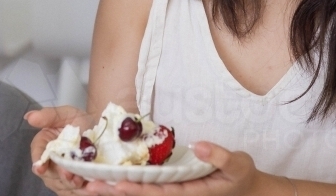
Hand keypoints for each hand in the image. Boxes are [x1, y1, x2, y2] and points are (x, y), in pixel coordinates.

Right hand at [27, 105, 95, 194]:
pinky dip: (81, 192)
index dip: (39, 162)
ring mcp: (59, 177)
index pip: (38, 155)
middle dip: (61, 176)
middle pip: (50, 174)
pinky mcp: (71, 186)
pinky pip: (72, 193)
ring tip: (83, 182)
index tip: (41, 168)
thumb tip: (29, 117)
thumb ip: (48, 115)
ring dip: (72, 186)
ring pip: (62, 186)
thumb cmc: (78, 121)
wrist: (99, 131)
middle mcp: (48, 164)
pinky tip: (90, 189)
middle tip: (71, 175)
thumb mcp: (66, 114)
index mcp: (43, 145)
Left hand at [83, 142, 261, 195]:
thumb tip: (196, 144)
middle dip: (116, 191)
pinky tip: (112, 180)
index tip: (116, 185)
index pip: (158, 193)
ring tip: (89, 185)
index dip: (137, 190)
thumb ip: (219, 155)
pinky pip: (148, 185)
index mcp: (190, 193)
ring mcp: (174, 190)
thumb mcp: (238, 164)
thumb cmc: (243, 177)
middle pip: (143, 195)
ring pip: (142, 192)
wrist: (247, 188)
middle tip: (88, 187)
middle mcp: (177, 194)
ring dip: (117, 189)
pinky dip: (130, 184)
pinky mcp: (173, 183)